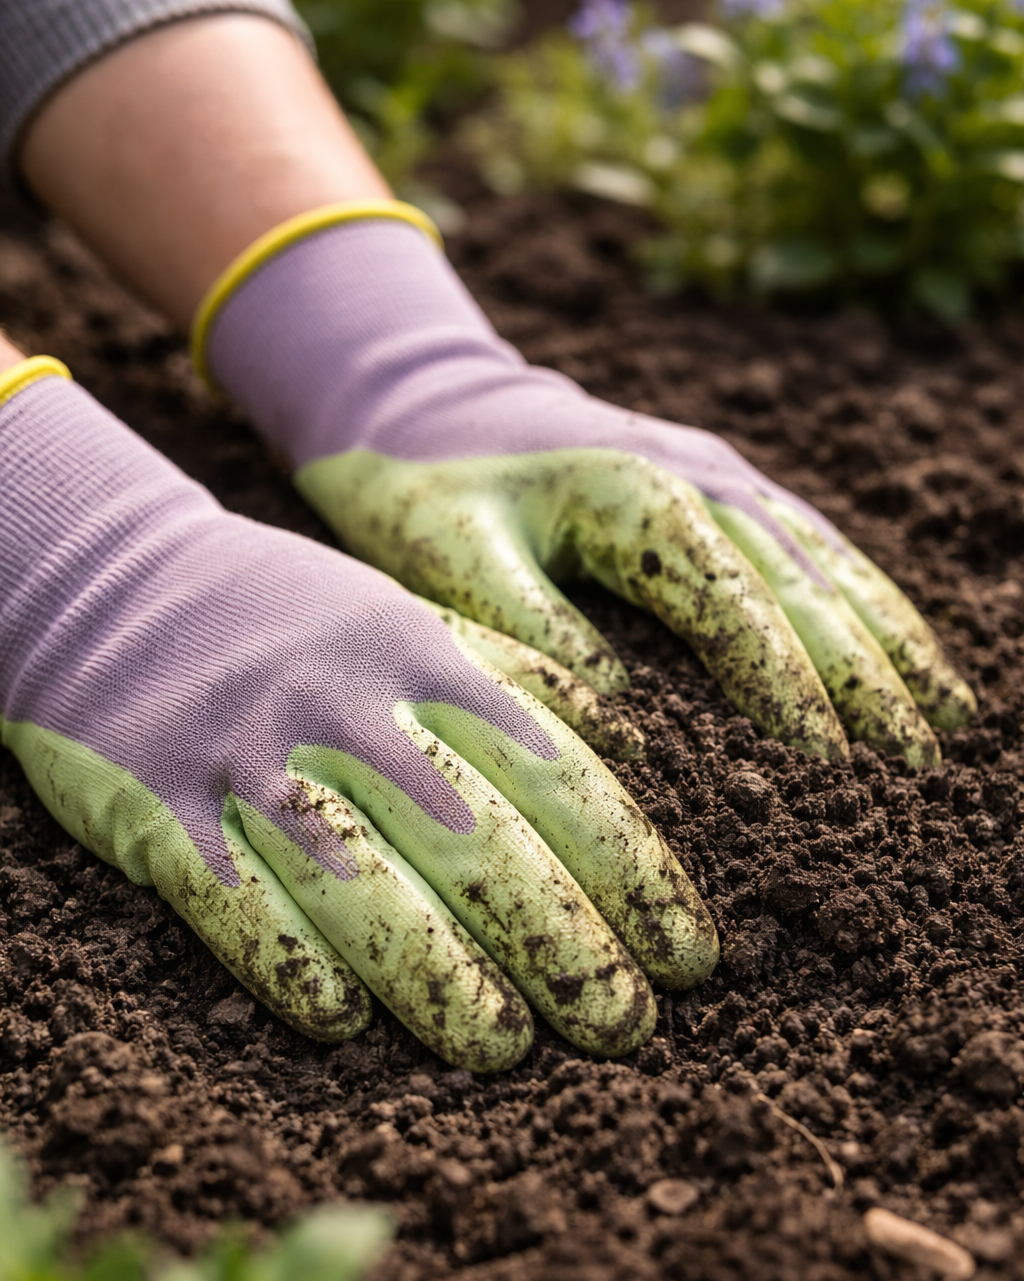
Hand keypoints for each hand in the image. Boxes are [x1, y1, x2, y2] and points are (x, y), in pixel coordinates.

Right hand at [0, 367, 716, 1070]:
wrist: (118, 585)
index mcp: (426, 664)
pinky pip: (232, 901)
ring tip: (505, 1052)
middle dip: (565, 946)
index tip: (689, 954)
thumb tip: (632, 736)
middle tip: (627, 1030)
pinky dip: (289, 963)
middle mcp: (350, 713)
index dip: (633, 872)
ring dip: (441, 980)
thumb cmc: (290, 619)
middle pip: (478, 845)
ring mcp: (253, 763)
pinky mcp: (164, 812)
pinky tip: (341, 1024)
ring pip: (362, 887)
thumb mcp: (412, 615)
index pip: (557, 778)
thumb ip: (517, 677)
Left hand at [202, 212, 974, 767]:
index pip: (734, 604)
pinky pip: (814, 542)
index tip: (827, 761)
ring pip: (829, 562)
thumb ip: (535, 631)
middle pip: (805, 586)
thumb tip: (629, 718)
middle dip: (865, 679)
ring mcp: (720, 472)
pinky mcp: (722, 480)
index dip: (786, 685)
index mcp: (634, 495)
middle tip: (913, 766)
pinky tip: (903, 649)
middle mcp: (698, 476)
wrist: (423, 395)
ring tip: (944, 721)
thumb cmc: (425, 487)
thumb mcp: (452, 559)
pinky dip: (868, 599)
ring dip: (889, 643)